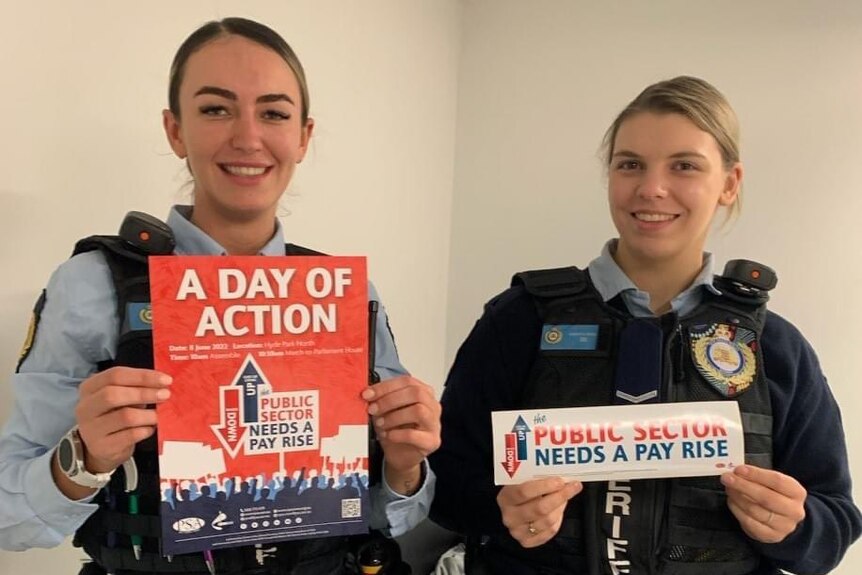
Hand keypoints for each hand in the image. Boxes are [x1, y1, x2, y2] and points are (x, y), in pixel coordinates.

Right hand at [74, 367, 172, 473]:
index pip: (115, 375)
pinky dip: (146, 430)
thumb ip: (136, 388)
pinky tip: (150, 428)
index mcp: (89, 388)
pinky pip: (131, 435)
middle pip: (113, 394)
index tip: (165, 379)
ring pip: (124, 416)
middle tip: (165, 394)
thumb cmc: (115, 415)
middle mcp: (85, 407)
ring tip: (158, 415)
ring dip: (148, 414)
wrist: (102, 448)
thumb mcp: (122, 397)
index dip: (143, 376)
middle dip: (144, 393)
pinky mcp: (103, 446)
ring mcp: (91, 429)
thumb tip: (162, 384)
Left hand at [361, 375, 440, 493]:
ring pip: (419, 411)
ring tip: (380, 424)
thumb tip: (368, 394)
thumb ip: (381, 400)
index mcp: (423, 392)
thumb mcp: (386, 411)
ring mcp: (434, 424)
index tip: (367, 394)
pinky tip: (388, 435)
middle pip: (416, 393)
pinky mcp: (432, 441)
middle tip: (373, 409)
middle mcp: (432, 405)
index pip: (407, 381)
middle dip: (390, 400)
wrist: (402, 456)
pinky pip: (415, 435)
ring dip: (394, 416)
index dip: (385, 386)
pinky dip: (397, 434)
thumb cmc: (396, 430)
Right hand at [497, 477, 582, 547]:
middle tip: (573, 486)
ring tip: (566, 496)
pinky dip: (559, 519)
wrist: (512, 509)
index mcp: (505, 498)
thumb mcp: (521, 482)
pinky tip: (559, 509)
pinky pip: (550, 531)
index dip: (544, 486)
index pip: (524, 492)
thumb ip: (535, 478)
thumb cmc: (519, 491)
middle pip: (539, 508)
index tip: (560, 481)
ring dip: (561, 507)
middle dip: (560, 496)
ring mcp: (518, 531)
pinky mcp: (527, 541)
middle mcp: (510, 516)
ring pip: (547, 521)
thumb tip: (560, 475)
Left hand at [721, 464, 806, 542]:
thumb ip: (758, 476)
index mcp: (797, 493)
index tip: (738, 469)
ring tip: (728, 488)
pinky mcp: (771, 536)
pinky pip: (749, 522)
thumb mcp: (773, 483)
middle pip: (766, 497)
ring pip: (755, 510)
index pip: (777, 481)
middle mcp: (794, 511)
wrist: (784, 519)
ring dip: (737, 497)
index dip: (756, 474)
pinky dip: (737, 510)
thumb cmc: (775, 494)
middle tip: (726, 478)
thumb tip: (737, 471)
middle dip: (743, 486)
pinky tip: (731, 501)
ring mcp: (784, 526)